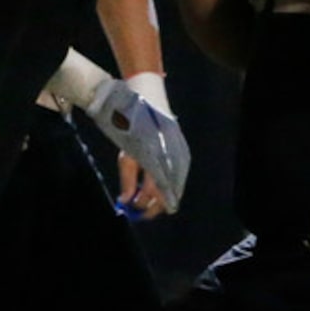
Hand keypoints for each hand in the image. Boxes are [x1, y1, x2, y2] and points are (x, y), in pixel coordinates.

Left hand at [80, 77, 189, 212]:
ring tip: (151, 200)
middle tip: (142, 211)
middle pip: (167, 192)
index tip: (135, 212)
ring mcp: (180, 153)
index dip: (145, 205)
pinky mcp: (183, 150)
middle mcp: (170, 158)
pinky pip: (180, 174)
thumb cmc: (131, 125)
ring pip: (176, 184)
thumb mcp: (125, 153)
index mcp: (154, 159)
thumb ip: (127, 179)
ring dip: (163, 194)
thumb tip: (126, 200)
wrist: (147, 98)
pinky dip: (171, 183)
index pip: (154, 192)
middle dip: (154, 204)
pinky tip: (163, 187)